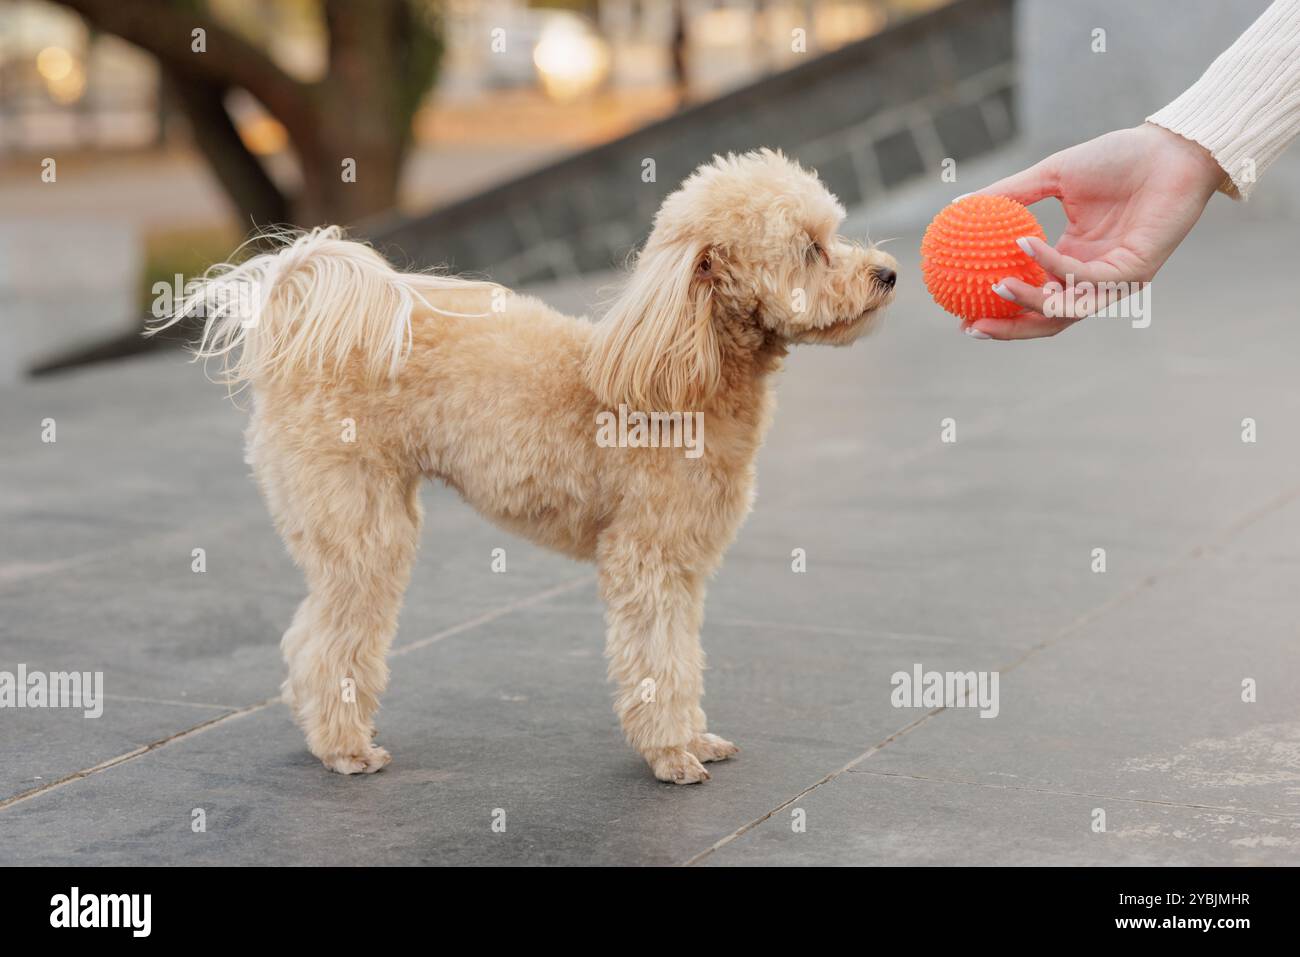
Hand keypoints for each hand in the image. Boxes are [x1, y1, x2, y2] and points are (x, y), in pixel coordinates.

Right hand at [964, 123, 1225, 339]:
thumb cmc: (1118, 158)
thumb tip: (958, 207)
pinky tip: (1026, 243)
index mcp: (1071, 261)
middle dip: (1007, 330)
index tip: (959, 312)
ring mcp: (1114, 280)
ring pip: (1065, 309)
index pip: (1032, 300)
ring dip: (1028, 301)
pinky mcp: (1134, 272)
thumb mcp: (1051, 175)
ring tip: (995, 285)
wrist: (1171, 146)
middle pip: (1044, 320)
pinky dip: (1053, 264)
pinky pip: (1085, 277)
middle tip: (970, 327)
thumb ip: (1008, 195)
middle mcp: (1091, 278)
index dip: (997, 312)